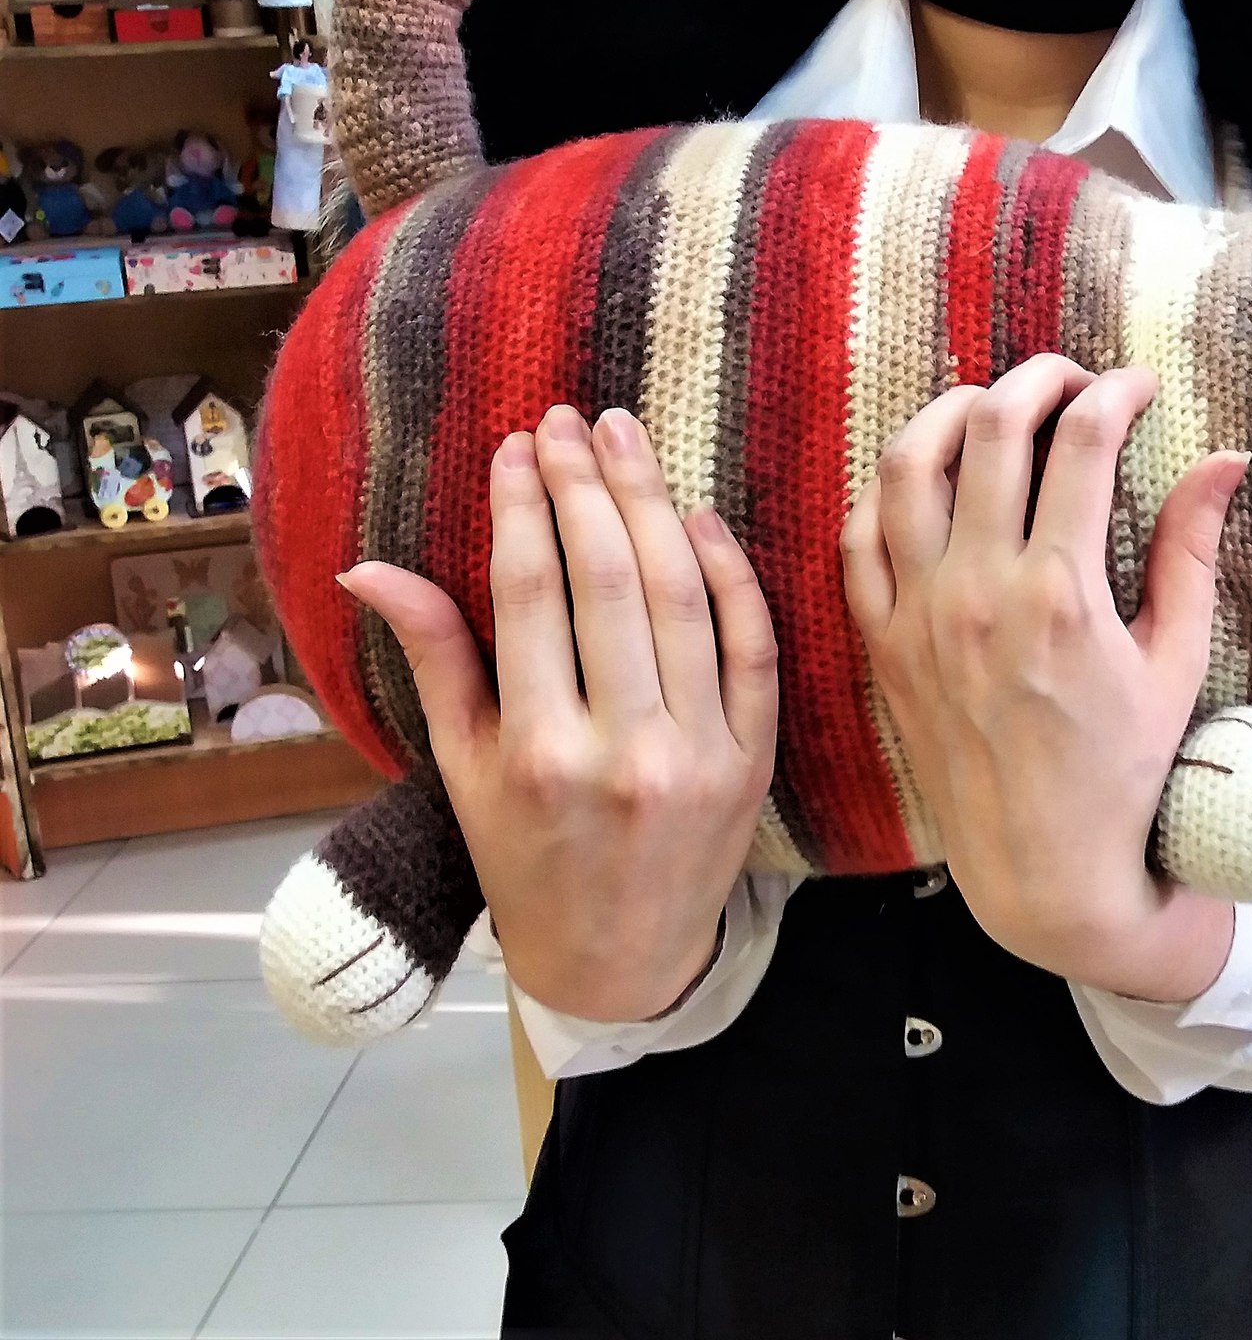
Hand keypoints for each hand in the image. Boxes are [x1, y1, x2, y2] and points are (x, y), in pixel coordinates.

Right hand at [342, 405, 778, 1023]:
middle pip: (609, 579)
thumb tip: (368, 567)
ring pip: (682, 597)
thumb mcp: (464, 769)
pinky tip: (700, 515)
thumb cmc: (526, 859)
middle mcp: (620, 749)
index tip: (517, 446)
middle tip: (571, 420)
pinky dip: (731, 572)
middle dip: (586, 484)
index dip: (523, 506)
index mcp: (536, 753)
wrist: (622, 960)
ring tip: (626, 439)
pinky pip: (752, 643)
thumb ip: (434, 659)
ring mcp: (697, 752)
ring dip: (652, 503)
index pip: (532, 594)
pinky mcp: (754, 757)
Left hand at [841, 355, 1245, 1003]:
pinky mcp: (881, 643)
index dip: (1116, 392)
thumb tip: (1227, 458)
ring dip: (949, 410)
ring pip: (906, 464)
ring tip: (992, 404)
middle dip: (1038, 378)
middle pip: (991, 428)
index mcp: (1061, 594)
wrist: (1044, 869)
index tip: (1139, 385)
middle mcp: (978, 592)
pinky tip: (928, 475)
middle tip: (1073, 379)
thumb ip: (1192, 551)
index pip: (1082, 443)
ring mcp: (918, 615)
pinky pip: (860, 537)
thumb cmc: (1124, 769)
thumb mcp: (1175, 661)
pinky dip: (889, 488)